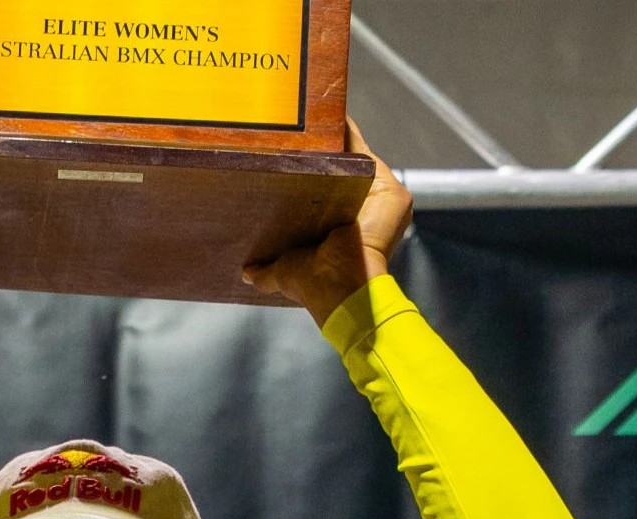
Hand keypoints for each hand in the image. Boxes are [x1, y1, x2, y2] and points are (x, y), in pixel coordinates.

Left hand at [241, 121, 413, 324]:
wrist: (343, 291)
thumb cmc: (317, 285)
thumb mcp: (283, 272)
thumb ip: (266, 272)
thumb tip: (246, 272)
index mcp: (344, 219)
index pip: (332, 183)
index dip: (316, 166)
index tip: (296, 145)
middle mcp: (365, 205)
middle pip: (345, 165)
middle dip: (325, 145)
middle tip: (299, 122)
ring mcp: (381, 197)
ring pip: (355, 155)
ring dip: (335, 134)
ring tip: (312, 108)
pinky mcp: (391, 192)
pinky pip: (365, 151)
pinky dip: (349, 133)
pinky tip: (332, 113)